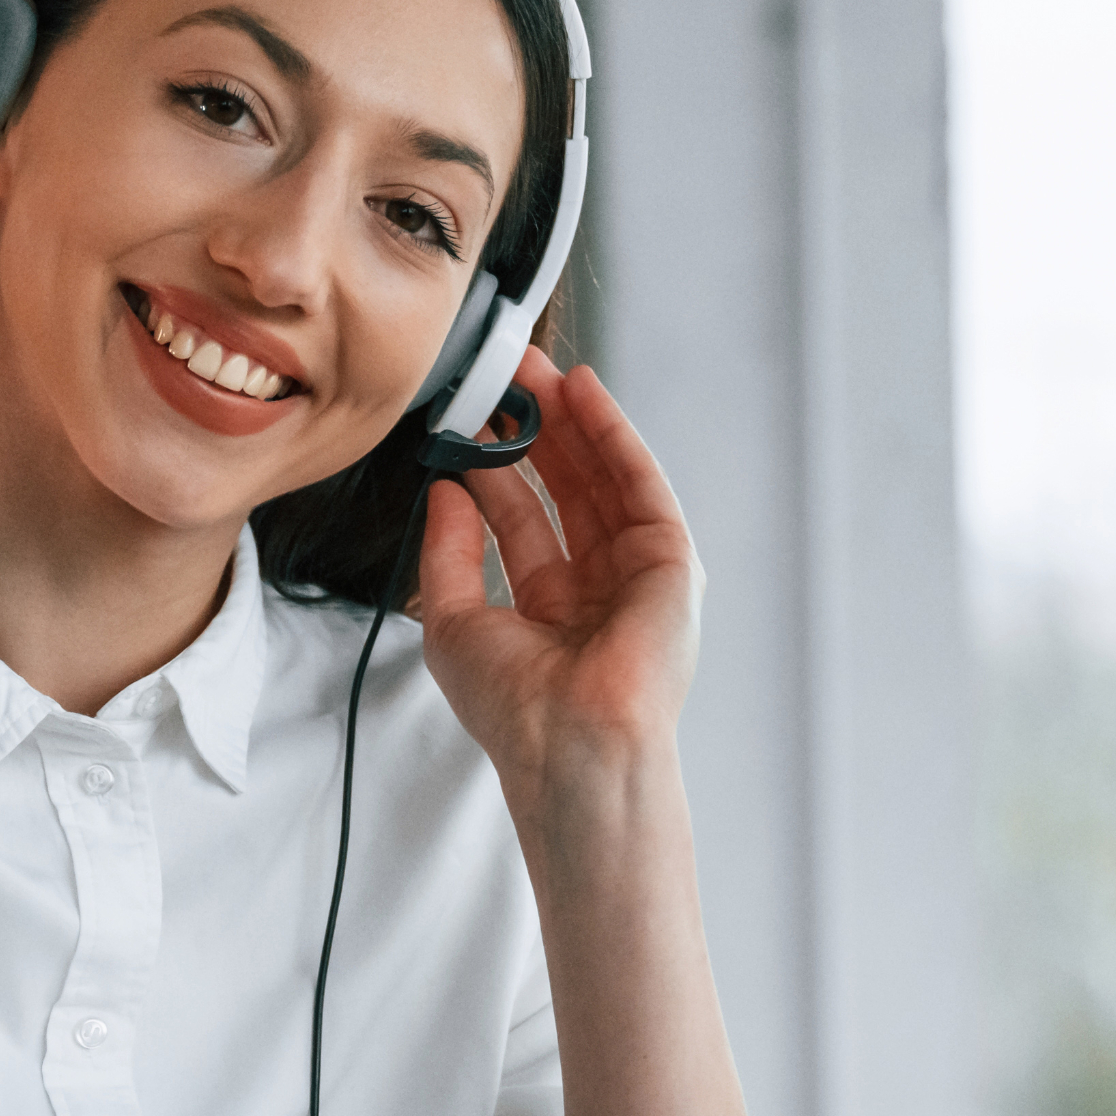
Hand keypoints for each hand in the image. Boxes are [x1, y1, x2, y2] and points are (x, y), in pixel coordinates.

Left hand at [412, 352, 698, 804]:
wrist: (569, 745)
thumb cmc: (514, 708)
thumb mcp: (453, 620)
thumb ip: (449, 552)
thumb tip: (445, 489)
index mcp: (552, 609)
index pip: (525, 520)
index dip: (498, 467)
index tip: (469, 421)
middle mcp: (599, 587)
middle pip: (567, 489)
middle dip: (536, 429)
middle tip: (504, 376)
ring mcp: (638, 572)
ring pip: (603, 477)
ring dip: (572, 419)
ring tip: (536, 370)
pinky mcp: (670, 560)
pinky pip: (640, 482)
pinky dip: (613, 434)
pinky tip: (584, 393)